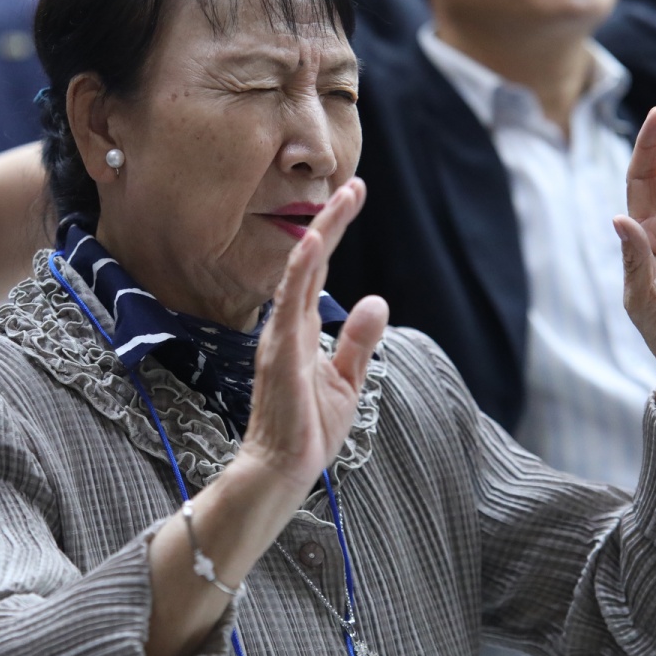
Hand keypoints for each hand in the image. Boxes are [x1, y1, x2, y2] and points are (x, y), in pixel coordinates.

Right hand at [241, 179, 388, 490]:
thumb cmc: (307, 429)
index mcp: (300, 329)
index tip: (353, 197)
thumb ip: (357, 340)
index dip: (334, 234)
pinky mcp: (279, 354)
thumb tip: (376, 299)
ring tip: (342, 200)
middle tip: (354, 185)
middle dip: (332, 221)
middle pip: (310, 262)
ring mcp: (280, 336)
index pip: (319, 271)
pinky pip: (287, 305)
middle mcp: (286, 325)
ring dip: (320, 235)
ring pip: (298, 273)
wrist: (282, 470)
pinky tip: (312, 244)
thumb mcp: (346, 380)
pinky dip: (299, 272)